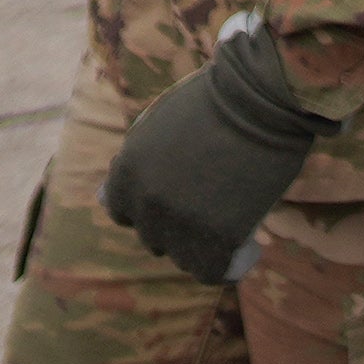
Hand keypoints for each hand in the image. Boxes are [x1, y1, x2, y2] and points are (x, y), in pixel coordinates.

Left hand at [103, 15, 332, 284]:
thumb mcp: (157, 125)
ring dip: (207, 242)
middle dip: (183, 221)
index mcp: (125, 175)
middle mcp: (144, 203)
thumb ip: (132, 164)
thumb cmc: (220, 98)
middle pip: (156, 236)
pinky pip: (215, 271)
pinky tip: (250, 249)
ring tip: (238, 217)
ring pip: (184, 256)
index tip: (185, 190)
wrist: (264, 92)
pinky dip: (232, 265)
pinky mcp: (218, 236)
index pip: (124, 212)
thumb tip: (99, 200)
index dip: (154, 203)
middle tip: (220, 196)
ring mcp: (179, 222)